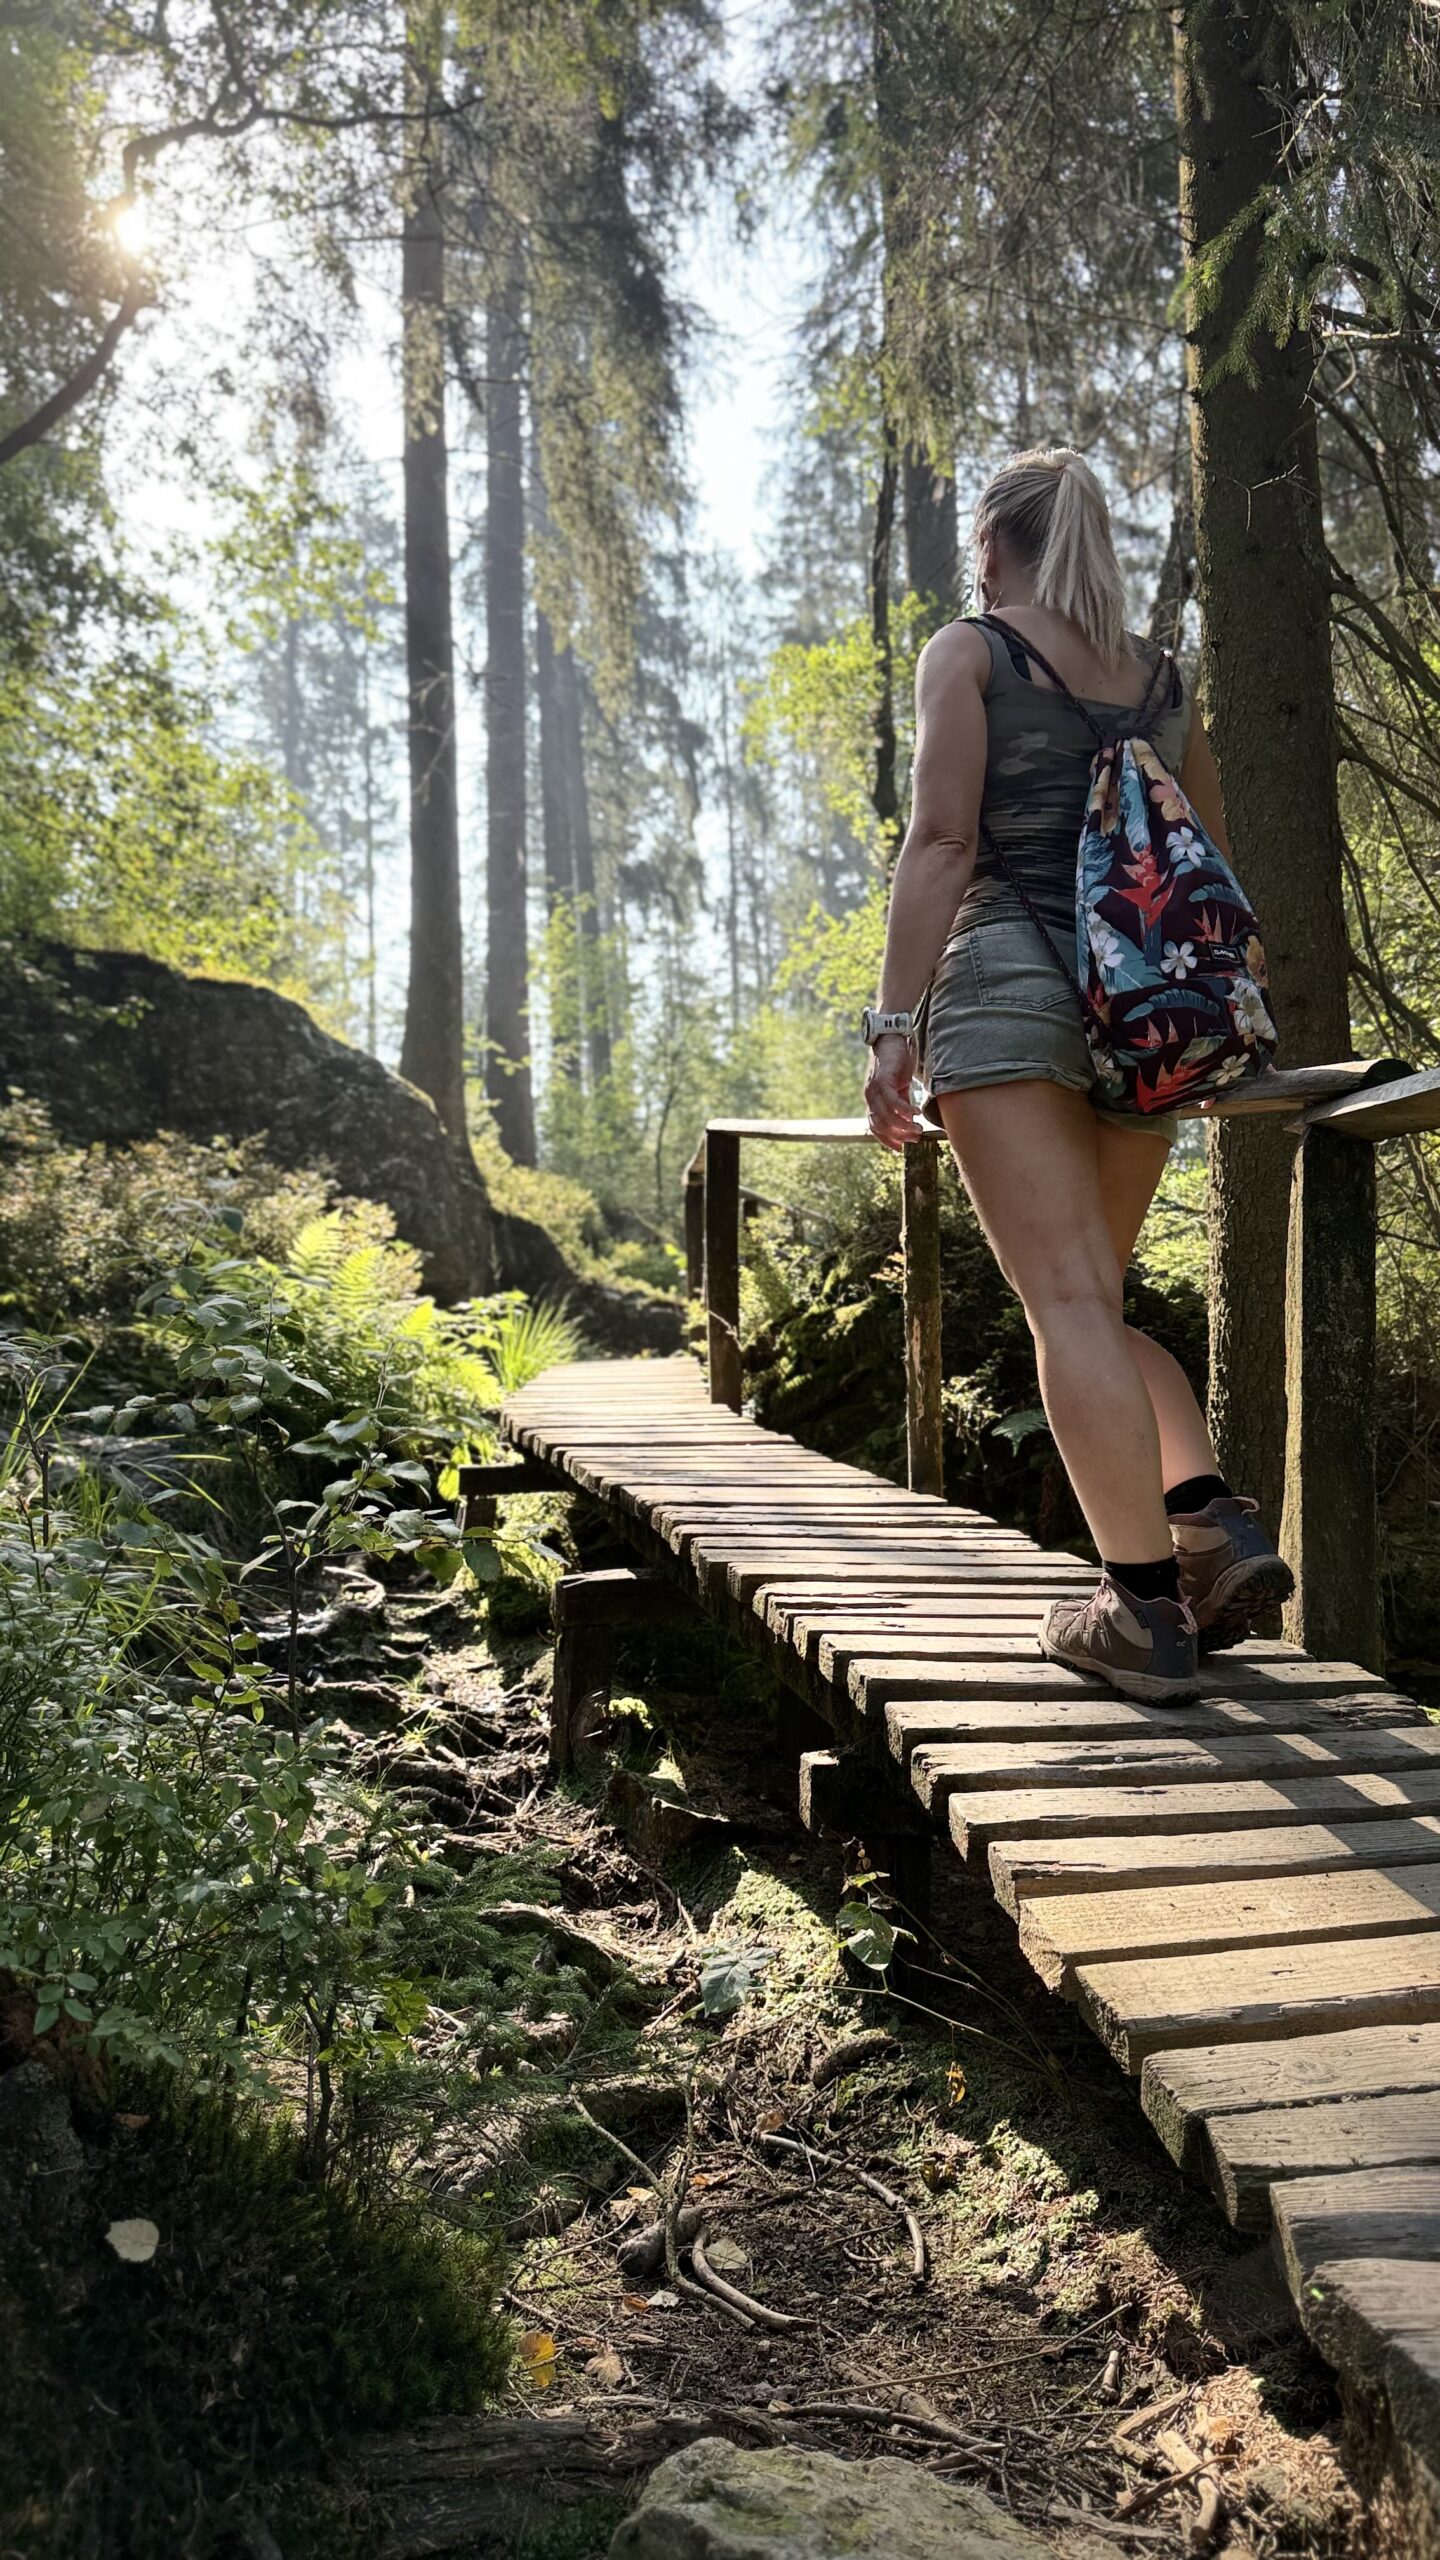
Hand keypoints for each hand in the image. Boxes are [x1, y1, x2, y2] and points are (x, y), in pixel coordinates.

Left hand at [865, 1034, 921, 1151]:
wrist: (891, 1039)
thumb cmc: (896, 1064)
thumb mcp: (900, 1088)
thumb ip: (902, 1105)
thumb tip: (910, 1123)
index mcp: (873, 1101)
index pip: (875, 1127)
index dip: (887, 1139)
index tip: (900, 1147)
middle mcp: (870, 1097)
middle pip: (881, 1125)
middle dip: (899, 1135)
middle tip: (916, 1137)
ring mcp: (874, 1089)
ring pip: (886, 1116)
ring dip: (903, 1125)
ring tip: (918, 1128)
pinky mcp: (882, 1080)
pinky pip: (892, 1101)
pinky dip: (905, 1110)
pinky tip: (916, 1113)